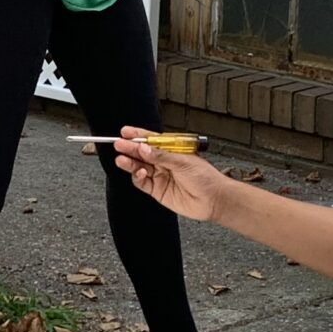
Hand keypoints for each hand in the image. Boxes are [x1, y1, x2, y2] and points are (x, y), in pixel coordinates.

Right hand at [111, 128, 231, 219]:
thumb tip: (144, 148)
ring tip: (122, 159)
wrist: (213, 199)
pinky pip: (142, 182)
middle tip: (119, 145)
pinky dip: (138, 176)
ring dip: (130, 163)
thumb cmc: (205, 177)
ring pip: (139, 167)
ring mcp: (160, 176)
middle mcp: (164, 162)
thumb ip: (161, 156)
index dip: (138, 136)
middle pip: (142, 153)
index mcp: (171, 150)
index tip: (125, 132)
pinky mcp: (157, 190)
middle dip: (130, 148)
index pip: (151, 140)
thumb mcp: (183, 162)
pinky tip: (139, 172)